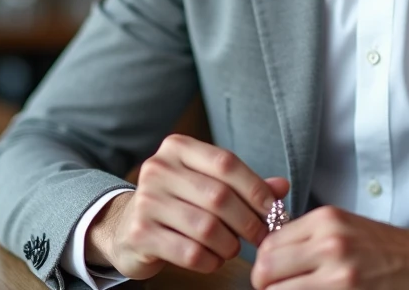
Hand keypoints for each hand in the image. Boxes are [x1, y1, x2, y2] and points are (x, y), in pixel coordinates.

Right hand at [86, 134, 288, 279]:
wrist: (127, 228)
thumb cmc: (178, 203)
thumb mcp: (207, 184)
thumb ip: (243, 184)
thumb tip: (282, 187)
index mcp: (177, 148)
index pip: (226, 163)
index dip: (256, 188)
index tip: (274, 210)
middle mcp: (158, 169)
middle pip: (219, 197)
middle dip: (249, 221)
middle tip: (262, 237)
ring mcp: (146, 201)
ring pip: (206, 227)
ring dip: (230, 244)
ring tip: (233, 248)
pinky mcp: (140, 234)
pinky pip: (190, 252)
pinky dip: (211, 260)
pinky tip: (214, 259)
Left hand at [251, 206, 408, 289]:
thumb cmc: (383, 247)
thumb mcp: (343, 225)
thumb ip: (306, 236)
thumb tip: (268, 255)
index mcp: (325, 220)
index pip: (268, 244)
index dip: (264, 263)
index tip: (271, 272)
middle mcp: (330, 244)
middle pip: (266, 270)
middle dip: (265, 284)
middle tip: (274, 288)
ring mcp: (339, 275)